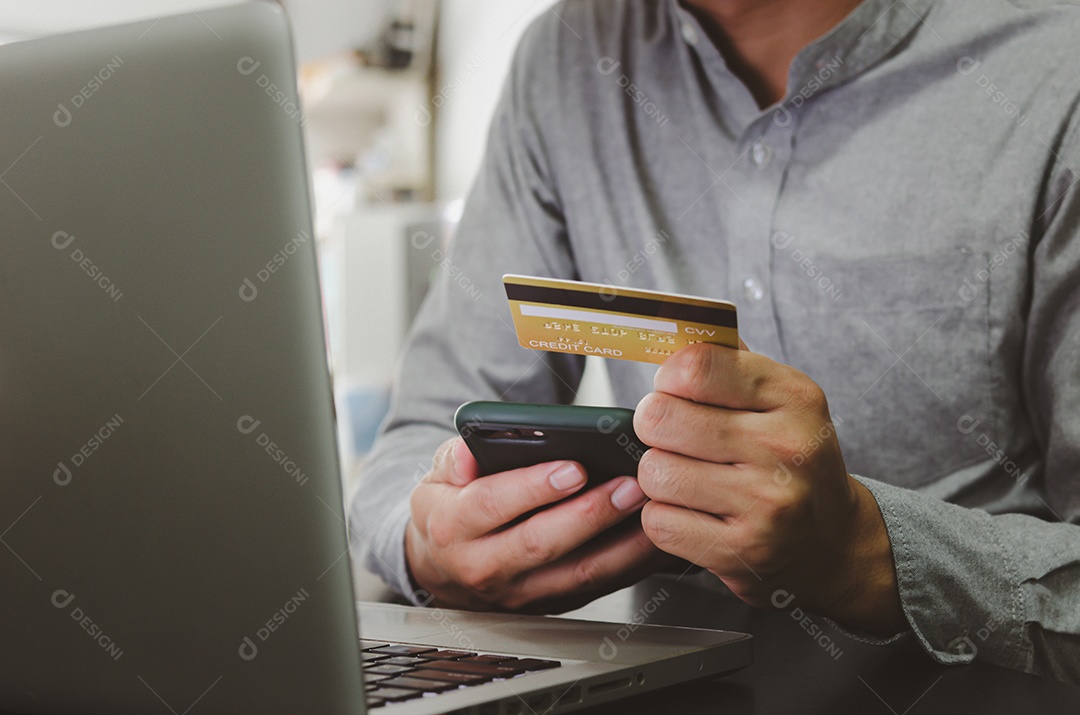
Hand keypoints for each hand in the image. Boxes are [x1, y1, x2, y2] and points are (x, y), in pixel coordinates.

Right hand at [405, 438, 673, 612]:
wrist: (441, 567)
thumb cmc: (449, 510)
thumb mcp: (436, 478)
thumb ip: (452, 459)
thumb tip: (468, 452)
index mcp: (453, 527)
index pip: (491, 505)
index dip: (533, 487)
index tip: (573, 467)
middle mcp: (485, 566)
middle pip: (541, 543)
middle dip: (589, 514)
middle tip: (627, 485)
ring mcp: (521, 591)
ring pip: (578, 573)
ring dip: (621, 543)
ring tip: (650, 508)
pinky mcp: (553, 602)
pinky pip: (599, 586)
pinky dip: (632, 563)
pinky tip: (655, 537)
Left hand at [633, 343, 905, 634]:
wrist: (835, 543)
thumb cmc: (794, 461)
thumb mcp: (782, 400)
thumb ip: (730, 364)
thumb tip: (673, 331)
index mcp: (794, 397)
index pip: (696, 367)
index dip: (669, 378)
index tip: (676, 390)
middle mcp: (785, 449)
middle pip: (661, 418)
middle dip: (656, 427)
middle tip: (675, 438)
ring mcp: (765, 504)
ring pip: (654, 472)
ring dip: (660, 477)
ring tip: (689, 478)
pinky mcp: (742, 552)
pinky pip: (659, 522)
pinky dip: (665, 518)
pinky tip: (695, 513)